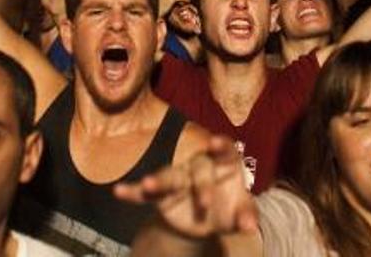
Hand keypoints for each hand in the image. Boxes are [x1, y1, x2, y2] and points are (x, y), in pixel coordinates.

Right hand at [114, 136, 257, 238]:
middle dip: (202, 186)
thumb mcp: (239, 214)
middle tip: (205, 205)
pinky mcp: (162, 194)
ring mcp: (179, 177)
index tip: (215, 143)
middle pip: (199, 167)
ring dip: (158, 179)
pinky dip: (133, 192)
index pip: (224, 149)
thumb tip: (251, 228)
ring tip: (148, 183)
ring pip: (169, 175)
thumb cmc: (228, 210)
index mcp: (223, 163)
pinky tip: (119, 192)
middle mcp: (199, 165)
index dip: (220, 145)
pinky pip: (145, 193)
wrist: (206, 224)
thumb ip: (246, 216)